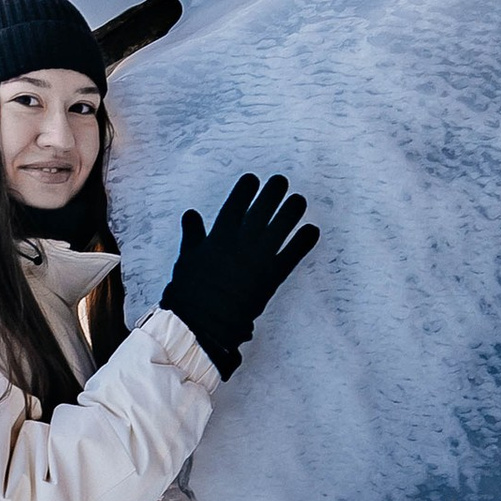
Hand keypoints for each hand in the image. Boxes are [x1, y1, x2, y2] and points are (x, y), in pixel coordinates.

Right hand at [157, 173, 318, 378]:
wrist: (204, 322)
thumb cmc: (190, 291)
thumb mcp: (187, 258)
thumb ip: (193, 235)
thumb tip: (191, 214)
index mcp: (219, 235)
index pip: (236, 204)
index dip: (245, 189)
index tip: (253, 178)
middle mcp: (242, 241)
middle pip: (262, 209)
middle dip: (272, 192)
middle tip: (281, 181)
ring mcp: (259, 258)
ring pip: (280, 227)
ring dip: (291, 211)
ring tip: (299, 200)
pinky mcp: (272, 276)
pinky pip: (292, 254)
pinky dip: (303, 242)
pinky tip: (313, 230)